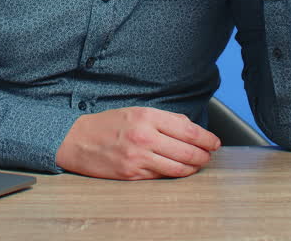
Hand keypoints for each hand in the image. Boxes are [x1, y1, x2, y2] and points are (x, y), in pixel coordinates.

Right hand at [55, 106, 220, 179]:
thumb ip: (164, 120)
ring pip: (178, 169)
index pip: (188, 130)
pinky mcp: (132, 175)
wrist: (76, 140)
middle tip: (208, 156)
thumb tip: (191, 129)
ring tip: (197, 165)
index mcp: (147, 117)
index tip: (214, 142)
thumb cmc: (107, 125)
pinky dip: (173, 175)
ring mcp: (138, 158)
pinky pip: (161, 177)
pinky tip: (177, 171)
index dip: (207, 138)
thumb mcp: (136, 112)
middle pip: (187, 152)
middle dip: (203, 156)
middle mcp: (144, 137)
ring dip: (193, 169)